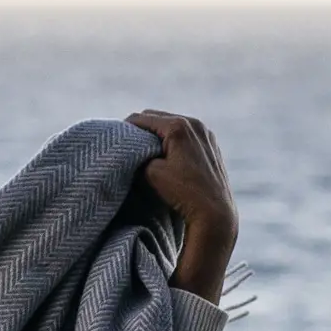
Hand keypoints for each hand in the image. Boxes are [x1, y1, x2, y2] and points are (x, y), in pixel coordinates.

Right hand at [126, 110, 236, 296]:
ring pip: (172, 126)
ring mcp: (206, 134)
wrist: (215, 213)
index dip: (125, 129)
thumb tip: (133, 149)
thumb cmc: (183, 192)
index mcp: (178, 126)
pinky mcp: (212, 145)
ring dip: (158, 135)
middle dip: (142, 130)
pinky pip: (186, 135)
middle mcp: (195, 124)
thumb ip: (138, 154)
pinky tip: (167, 157)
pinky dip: (173, 141)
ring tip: (147, 152)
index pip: (141, 118)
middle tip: (129, 147)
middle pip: (157, 118)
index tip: (115, 141)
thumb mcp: (151, 173)